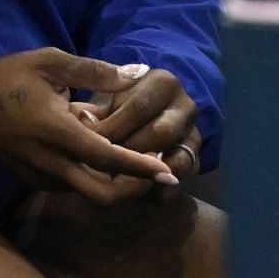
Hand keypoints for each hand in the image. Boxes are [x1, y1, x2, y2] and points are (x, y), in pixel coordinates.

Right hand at [0, 48, 177, 206]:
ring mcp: (41, 177)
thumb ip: (96, 70)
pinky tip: (103, 157)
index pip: (109, 159)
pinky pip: (73, 188)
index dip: (142, 168)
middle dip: (135, 189)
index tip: (169, 173)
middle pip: (103, 196)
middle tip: (157, 173)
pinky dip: (94, 179)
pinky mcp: (34, 181)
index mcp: (57, 132)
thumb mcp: (50, 62)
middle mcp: (51, 163)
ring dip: (115, 184)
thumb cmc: (6, 77)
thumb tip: (138, 73)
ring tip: (135, 160)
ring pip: (89, 195)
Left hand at [81, 68, 202, 205]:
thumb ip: (95, 108)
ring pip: (177, 161)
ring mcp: (194, 136)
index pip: (140, 106)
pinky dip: (157, 192)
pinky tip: (133, 195)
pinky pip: (181, 183)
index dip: (113, 126)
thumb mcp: (104, 99)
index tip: (87, 141)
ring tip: (117, 182)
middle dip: (129, 152)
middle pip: (161, 134)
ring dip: (147, 175)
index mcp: (163, 82)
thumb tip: (83, 119)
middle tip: (102, 164)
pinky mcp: (196, 162)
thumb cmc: (114, 106)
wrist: (141, 119)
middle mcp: (187, 107)